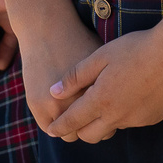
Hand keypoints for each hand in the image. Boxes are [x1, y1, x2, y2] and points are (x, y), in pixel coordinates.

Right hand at [21, 16, 100, 133]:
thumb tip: (126, 104)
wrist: (47, 28)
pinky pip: (49, 127)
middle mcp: (75, 103)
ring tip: (76, 117)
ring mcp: (54, 105)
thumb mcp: (102, 61)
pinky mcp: (37, 104)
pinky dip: (55, 124)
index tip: (107, 118)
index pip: (107, 127)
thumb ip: (111, 86)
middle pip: (89, 133)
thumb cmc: (80, 40)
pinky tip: (61, 112)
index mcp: (95, 94)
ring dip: (73, 129)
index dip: (108, 124)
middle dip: (91, 128)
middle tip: (92, 119)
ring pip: (68, 134)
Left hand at [43, 28, 162, 143]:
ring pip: (111, 128)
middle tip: (74, 120)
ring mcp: (137, 120)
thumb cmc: (137, 48)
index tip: (51, 130)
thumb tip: (54, 91)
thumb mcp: (102, 55)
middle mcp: (118, 116)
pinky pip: (131, 122)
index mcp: (101, 100)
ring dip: (103, 121)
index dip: (59, 126)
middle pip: (90, 135)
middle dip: (79, 130)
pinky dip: (124, 114)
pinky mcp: (153, 119)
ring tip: (105, 102)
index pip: (72, 121)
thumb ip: (76, 76)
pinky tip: (129, 95)